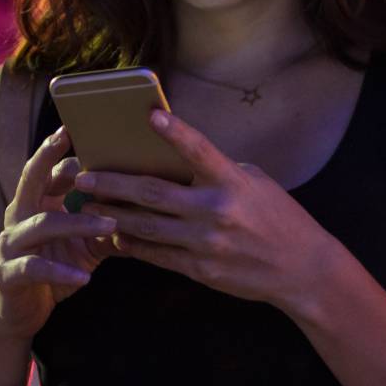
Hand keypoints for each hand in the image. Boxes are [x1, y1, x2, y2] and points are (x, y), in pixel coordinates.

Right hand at [0, 127, 121, 342]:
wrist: (22, 312)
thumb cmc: (55, 268)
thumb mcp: (84, 243)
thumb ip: (104, 223)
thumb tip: (147, 206)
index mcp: (34, 203)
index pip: (47, 168)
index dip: (65, 152)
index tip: (90, 134)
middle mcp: (18, 216)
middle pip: (29, 179)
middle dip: (47, 157)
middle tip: (69, 140)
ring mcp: (10, 244)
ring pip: (42, 225)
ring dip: (77, 222)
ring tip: (110, 225)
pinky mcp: (9, 274)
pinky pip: (34, 267)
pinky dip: (61, 271)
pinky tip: (85, 276)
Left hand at [75, 110, 337, 308]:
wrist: (302, 270)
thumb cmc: (277, 217)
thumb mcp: (254, 182)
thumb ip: (216, 171)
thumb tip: (173, 158)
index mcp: (234, 182)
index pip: (201, 150)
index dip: (176, 132)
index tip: (150, 115)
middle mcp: (217, 211)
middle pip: (154, 193)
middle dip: (113, 183)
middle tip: (83, 174)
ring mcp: (207, 242)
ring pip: (147, 226)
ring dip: (112, 214)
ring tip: (88, 203)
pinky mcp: (201, 269)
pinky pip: (157, 255)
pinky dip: (132, 244)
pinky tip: (113, 235)